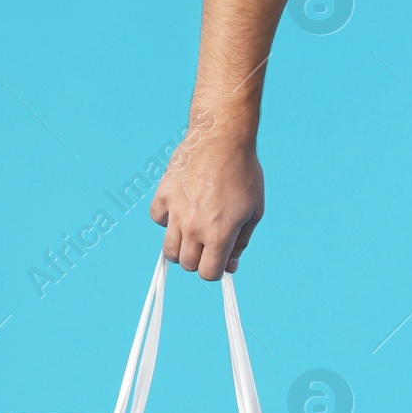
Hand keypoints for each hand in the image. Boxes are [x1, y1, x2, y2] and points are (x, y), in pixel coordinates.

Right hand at [150, 117, 263, 280]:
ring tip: (192, 233)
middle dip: (199, 261)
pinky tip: (180, 209)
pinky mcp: (164, 193)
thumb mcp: (253, 212)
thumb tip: (231, 265)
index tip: (220, 260)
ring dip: (181, 248)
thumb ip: (241, 242)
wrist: (221, 138)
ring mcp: (176, 211)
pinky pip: (157, 219)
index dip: (216, 271)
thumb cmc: (244, 174)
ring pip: (169, 249)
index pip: (209, 274)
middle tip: (208, 245)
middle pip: (188, 264)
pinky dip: (166, 220)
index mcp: (219, 234)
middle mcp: (194, 227)